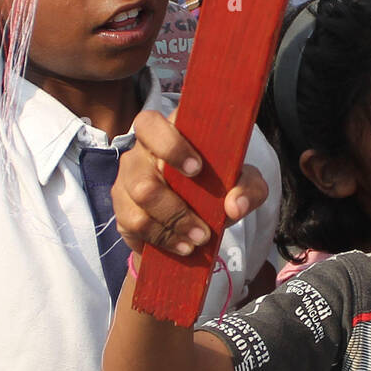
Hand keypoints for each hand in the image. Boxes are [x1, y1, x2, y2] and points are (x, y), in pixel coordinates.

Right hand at [112, 110, 268, 257]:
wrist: (195, 221)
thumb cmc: (216, 186)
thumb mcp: (243, 184)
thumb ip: (248, 187)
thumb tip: (235, 205)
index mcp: (168, 131)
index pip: (151, 123)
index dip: (170, 145)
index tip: (197, 169)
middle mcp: (141, 152)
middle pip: (140, 171)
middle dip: (174, 205)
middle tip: (203, 226)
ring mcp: (127, 180)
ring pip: (139, 201)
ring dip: (173, 225)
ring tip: (199, 239)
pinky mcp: (121, 208)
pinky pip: (134, 224)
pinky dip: (163, 238)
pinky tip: (183, 246)